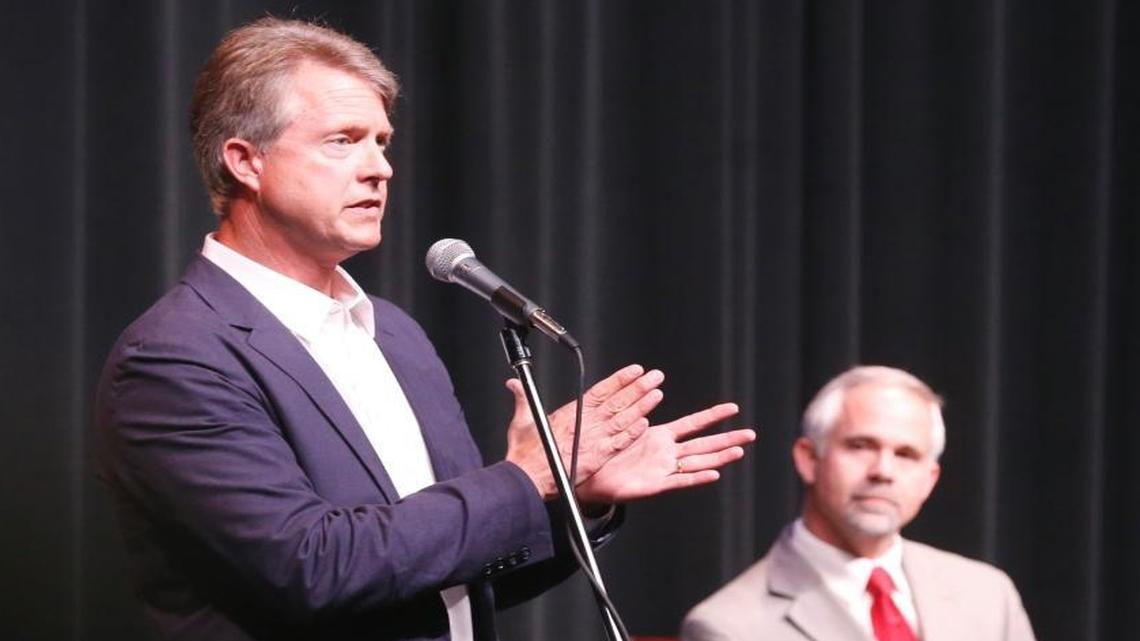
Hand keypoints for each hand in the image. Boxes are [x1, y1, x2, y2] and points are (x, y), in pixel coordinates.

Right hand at [505, 364, 665, 498]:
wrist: (526, 477)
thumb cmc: (524, 453)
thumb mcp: (521, 420)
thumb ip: (522, 399)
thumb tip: (514, 384)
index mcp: (570, 413)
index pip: (600, 391)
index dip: (619, 379)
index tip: (635, 370)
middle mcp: (584, 423)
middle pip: (616, 401)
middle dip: (637, 387)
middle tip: (655, 376)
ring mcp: (592, 440)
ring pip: (622, 419)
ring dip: (641, 406)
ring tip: (656, 394)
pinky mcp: (596, 457)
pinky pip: (618, 443)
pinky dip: (631, 433)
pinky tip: (645, 424)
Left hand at [575, 402, 755, 503]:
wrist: (591, 476)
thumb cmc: (608, 452)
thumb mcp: (625, 426)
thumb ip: (639, 412)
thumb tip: (647, 391)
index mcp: (661, 437)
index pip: (693, 423)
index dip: (713, 416)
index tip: (733, 408)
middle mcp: (667, 453)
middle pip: (704, 444)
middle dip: (728, 439)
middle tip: (751, 434)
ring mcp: (664, 469)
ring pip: (698, 462)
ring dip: (720, 457)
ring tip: (740, 451)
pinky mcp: (655, 485)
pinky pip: (679, 481)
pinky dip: (696, 477)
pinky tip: (714, 473)